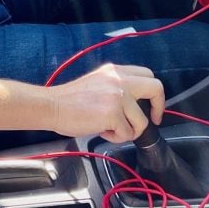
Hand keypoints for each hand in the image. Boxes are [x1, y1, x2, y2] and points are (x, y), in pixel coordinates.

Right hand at [48, 63, 164, 142]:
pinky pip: (127, 133)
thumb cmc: (69, 100)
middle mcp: (119, 79)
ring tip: (109, 128)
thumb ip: (117, 86)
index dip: (153, 94)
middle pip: (156, 88)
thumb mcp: (98, 82)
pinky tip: (101, 130)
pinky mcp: (113, 113)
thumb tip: (135, 104)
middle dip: (157, 108)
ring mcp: (118, 96)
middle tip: (151, 120)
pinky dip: (116, 137)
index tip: (150, 107)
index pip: (147, 75)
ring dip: (128, 130)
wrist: (51, 106)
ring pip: (142, 121)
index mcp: (114, 71)